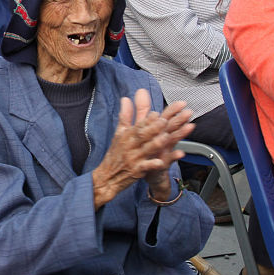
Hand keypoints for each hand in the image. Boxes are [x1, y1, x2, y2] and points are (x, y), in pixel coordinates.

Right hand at [91, 89, 193, 207]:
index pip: (138, 125)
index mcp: (127, 135)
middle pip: (143, 135)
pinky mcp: (136, 171)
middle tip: (165, 121)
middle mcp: (130, 145)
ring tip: (166, 138)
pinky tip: (161, 162)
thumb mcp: (118, 133)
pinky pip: (145, 167)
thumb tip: (125, 98)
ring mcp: (133, 158)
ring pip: (146, 150)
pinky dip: (153, 164)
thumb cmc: (115, 154)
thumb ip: (125, 116)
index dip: (148, 120)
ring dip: (156, 143)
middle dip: (154, 128)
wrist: (107, 176)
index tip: (157, 113)